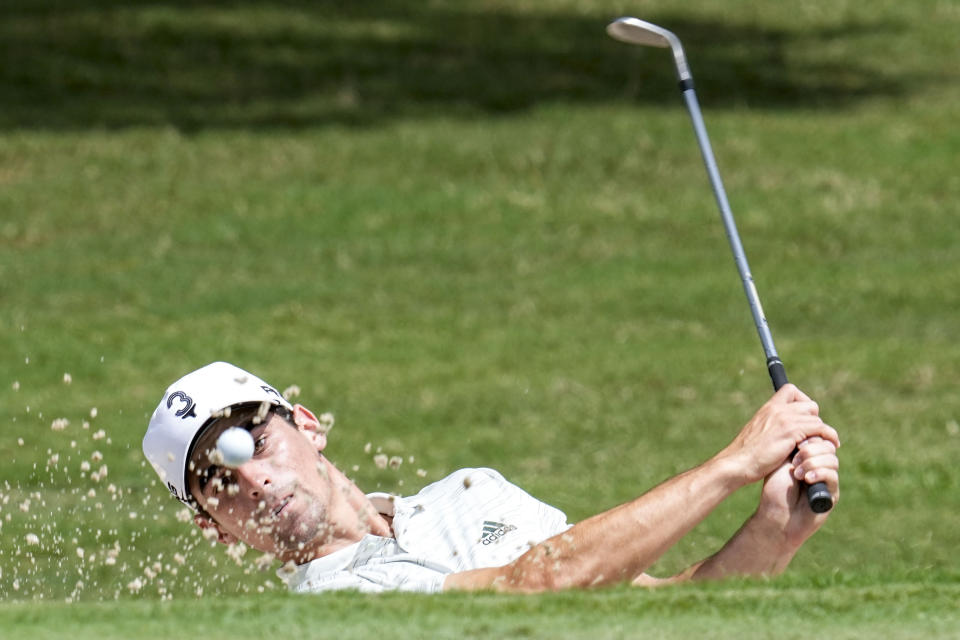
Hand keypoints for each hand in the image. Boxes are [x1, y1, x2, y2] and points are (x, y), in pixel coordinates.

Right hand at [720, 384, 839, 484]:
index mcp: (768, 408)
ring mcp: (785, 419)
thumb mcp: (758, 434)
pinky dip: (829, 436)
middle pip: (809, 405)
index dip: (801, 401)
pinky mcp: (792, 432)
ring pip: (816, 417)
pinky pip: (820, 428)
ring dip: (822, 431)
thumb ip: (772, 427)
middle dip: (814, 420)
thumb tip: (784, 433)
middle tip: (813, 435)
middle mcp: (777, 409)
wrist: (738, 463)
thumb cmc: (747, 455)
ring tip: (824, 443)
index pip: (791, 390)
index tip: (803, 416)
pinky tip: (832, 444)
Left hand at [757, 436, 839, 548]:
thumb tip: (806, 425)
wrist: (776, 515)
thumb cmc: (776, 488)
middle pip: (827, 446)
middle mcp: (821, 466)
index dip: (809, 438)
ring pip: (832, 459)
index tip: (795, 445)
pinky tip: (806, 479)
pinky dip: (819, 473)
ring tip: (797, 473)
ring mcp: (828, 480)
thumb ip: (796, 445)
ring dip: (813, 462)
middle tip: (795, 460)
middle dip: (811, 450)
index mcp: (809, 456)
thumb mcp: (783, 462)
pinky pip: (833, 475)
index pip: (819, 438)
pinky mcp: (833, 494)